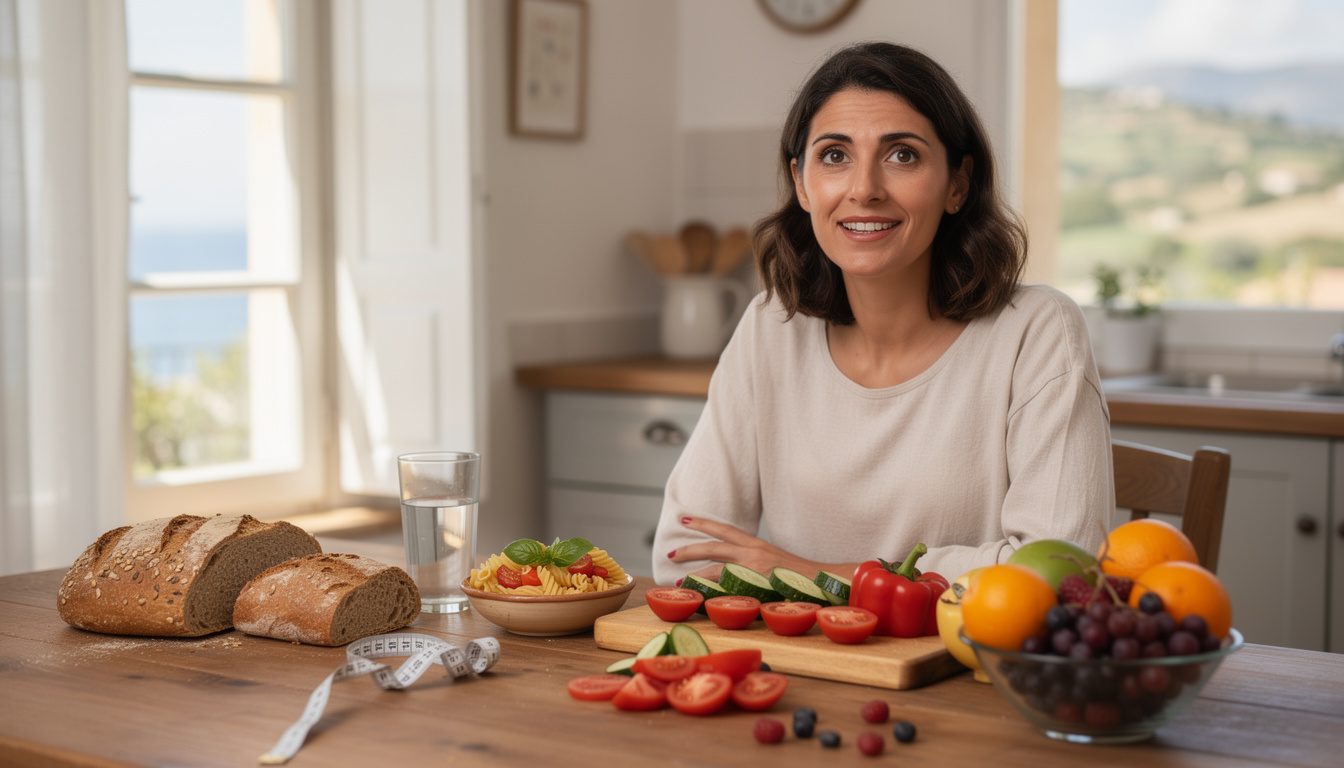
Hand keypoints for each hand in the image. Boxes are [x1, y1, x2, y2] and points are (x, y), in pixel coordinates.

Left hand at [667, 516, 857, 584]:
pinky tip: (700, 598)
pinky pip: (727, 590)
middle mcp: (752, 553)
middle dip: (689, 549)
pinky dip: (712, 593)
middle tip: (670, 553)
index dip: (703, 523)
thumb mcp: (774, 561)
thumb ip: (754, 562)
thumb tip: (735, 569)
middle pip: (713, 547)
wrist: (822, 582)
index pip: (725, 530)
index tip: (685, 519)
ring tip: (679, 581)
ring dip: (695, 575)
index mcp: (756, 544)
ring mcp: (753, 570)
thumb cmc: (799, 576)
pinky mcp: (755, 587)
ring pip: (715, 569)